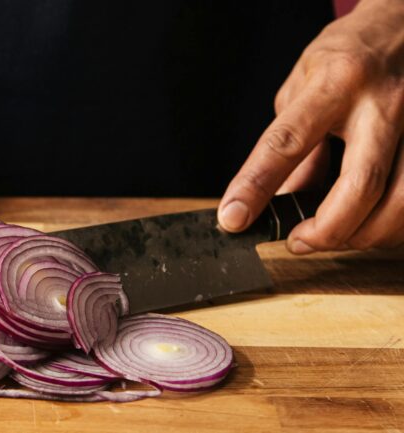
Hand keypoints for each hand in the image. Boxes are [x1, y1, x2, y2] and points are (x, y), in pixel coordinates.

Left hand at [218, 0, 403, 253]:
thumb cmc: (350, 53)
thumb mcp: (304, 84)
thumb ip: (292, 141)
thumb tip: (281, 197)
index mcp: (336, 82)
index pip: (287, 142)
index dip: (256, 186)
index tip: (234, 218)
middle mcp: (383, 101)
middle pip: (359, 185)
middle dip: (326, 229)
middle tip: (299, 241)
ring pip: (401, 201)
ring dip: (364, 235)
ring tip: (334, 236)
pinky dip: (393, 222)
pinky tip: (372, 222)